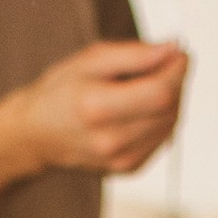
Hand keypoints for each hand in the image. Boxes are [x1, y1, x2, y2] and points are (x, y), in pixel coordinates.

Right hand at [8, 38, 185, 179]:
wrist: (37, 136)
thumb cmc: (61, 92)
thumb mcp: (89, 60)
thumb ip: (133, 54)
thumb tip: (171, 49)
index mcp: (97, 108)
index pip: (159, 92)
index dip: (177, 70)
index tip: (180, 52)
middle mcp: (111, 140)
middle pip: (169, 109)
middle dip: (174, 82)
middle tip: (162, 64)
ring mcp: (121, 160)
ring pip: (170, 124)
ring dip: (169, 101)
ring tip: (146, 86)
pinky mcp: (129, 168)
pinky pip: (161, 138)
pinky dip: (160, 119)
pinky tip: (140, 109)